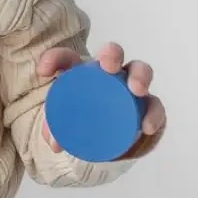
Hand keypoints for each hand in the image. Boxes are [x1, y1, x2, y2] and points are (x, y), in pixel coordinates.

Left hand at [36, 41, 166, 154]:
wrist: (104, 140)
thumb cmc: (80, 122)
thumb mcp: (64, 125)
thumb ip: (55, 131)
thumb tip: (55, 144)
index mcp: (80, 73)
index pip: (67, 58)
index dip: (54, 59)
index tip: (44, 73)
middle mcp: (107, 73)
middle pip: (112, 54)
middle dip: (112, 54)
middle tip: (109, 68)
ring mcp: (129, 86)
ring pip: (139, 71)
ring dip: (140, 76)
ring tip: (138, 91)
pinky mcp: (146, 105)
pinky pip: (154, 105)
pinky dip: (153, 114)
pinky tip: (147, 126)